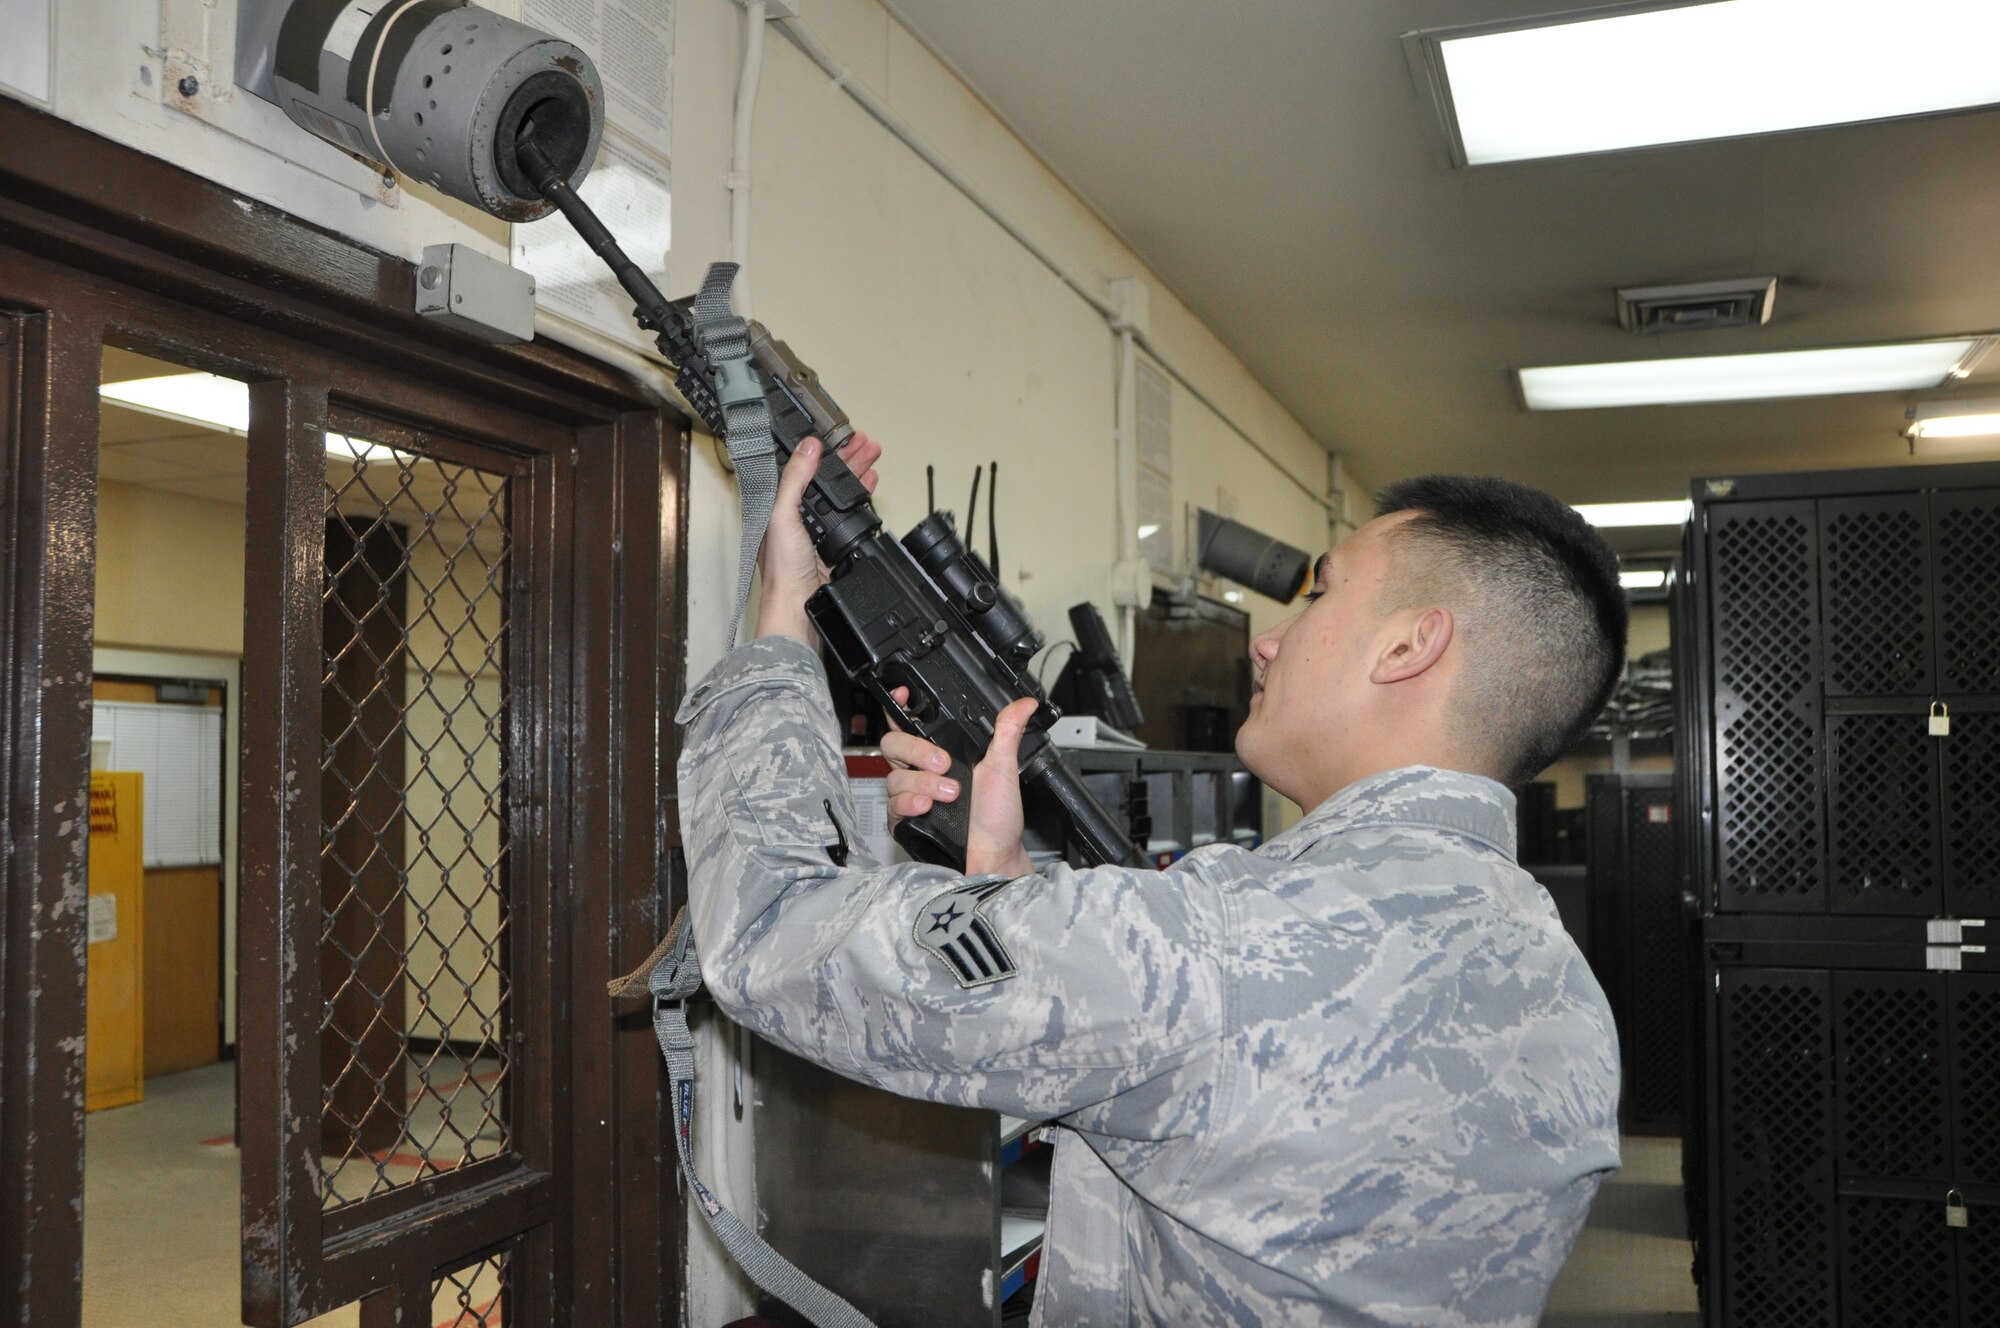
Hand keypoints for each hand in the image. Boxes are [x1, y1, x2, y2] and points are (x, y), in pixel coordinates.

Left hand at [754, 432, 882, 643]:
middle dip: (847, 458)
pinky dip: (863, 498)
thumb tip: (808, 448)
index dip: (821, 449)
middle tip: (865, 442)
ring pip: (840, 493)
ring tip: (872, 456)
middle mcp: (797, 515)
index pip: (802, 467)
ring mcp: (817, 529)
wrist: (799, 606)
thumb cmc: (782, 569)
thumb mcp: (783, 514)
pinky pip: (852, 514)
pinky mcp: (834, 543)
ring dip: (857, 474)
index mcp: (777, 505)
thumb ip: (795, 479)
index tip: (839, 436)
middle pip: (825, 477)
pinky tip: (870, 485)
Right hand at [884, 688, 1037, 877]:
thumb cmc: (999, 818)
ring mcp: (912, 794)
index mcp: (943, 752)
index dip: (901, 705)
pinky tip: (928, 807)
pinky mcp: (905, 818)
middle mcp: (923, 770)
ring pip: (893, 776)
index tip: (904, 696)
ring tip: (950, 794)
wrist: (994, 855)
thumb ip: (1007, 732)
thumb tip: (1025, 704)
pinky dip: (909, 802)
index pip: (911, 722)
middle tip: (944, 763)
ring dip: (923, 782)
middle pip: (893, 744)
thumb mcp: (1005, 769)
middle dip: (916, 750)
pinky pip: (893, 804)